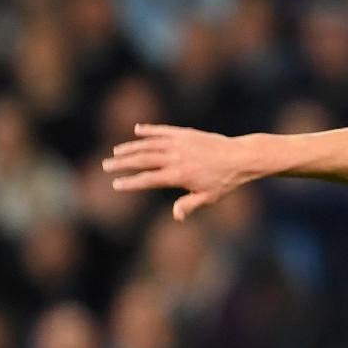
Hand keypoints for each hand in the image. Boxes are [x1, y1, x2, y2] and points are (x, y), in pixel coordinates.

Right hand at [103, 123, 253, 220]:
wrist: (241, 157)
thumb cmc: (226, 181)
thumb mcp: (208, 197)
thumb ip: (189, 205)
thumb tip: (176, 216)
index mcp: (178, 175)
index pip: (147, 179)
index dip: (130, 182)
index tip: (115, 185)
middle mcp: (175, 158)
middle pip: (142, 159)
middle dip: (122, 163)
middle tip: (106, 165)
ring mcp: (179, 143)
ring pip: (149, 144)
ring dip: (131, 147)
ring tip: (116, 152)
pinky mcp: (186, 133)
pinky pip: (163, 130)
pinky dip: (149, 130)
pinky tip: (137, 130)